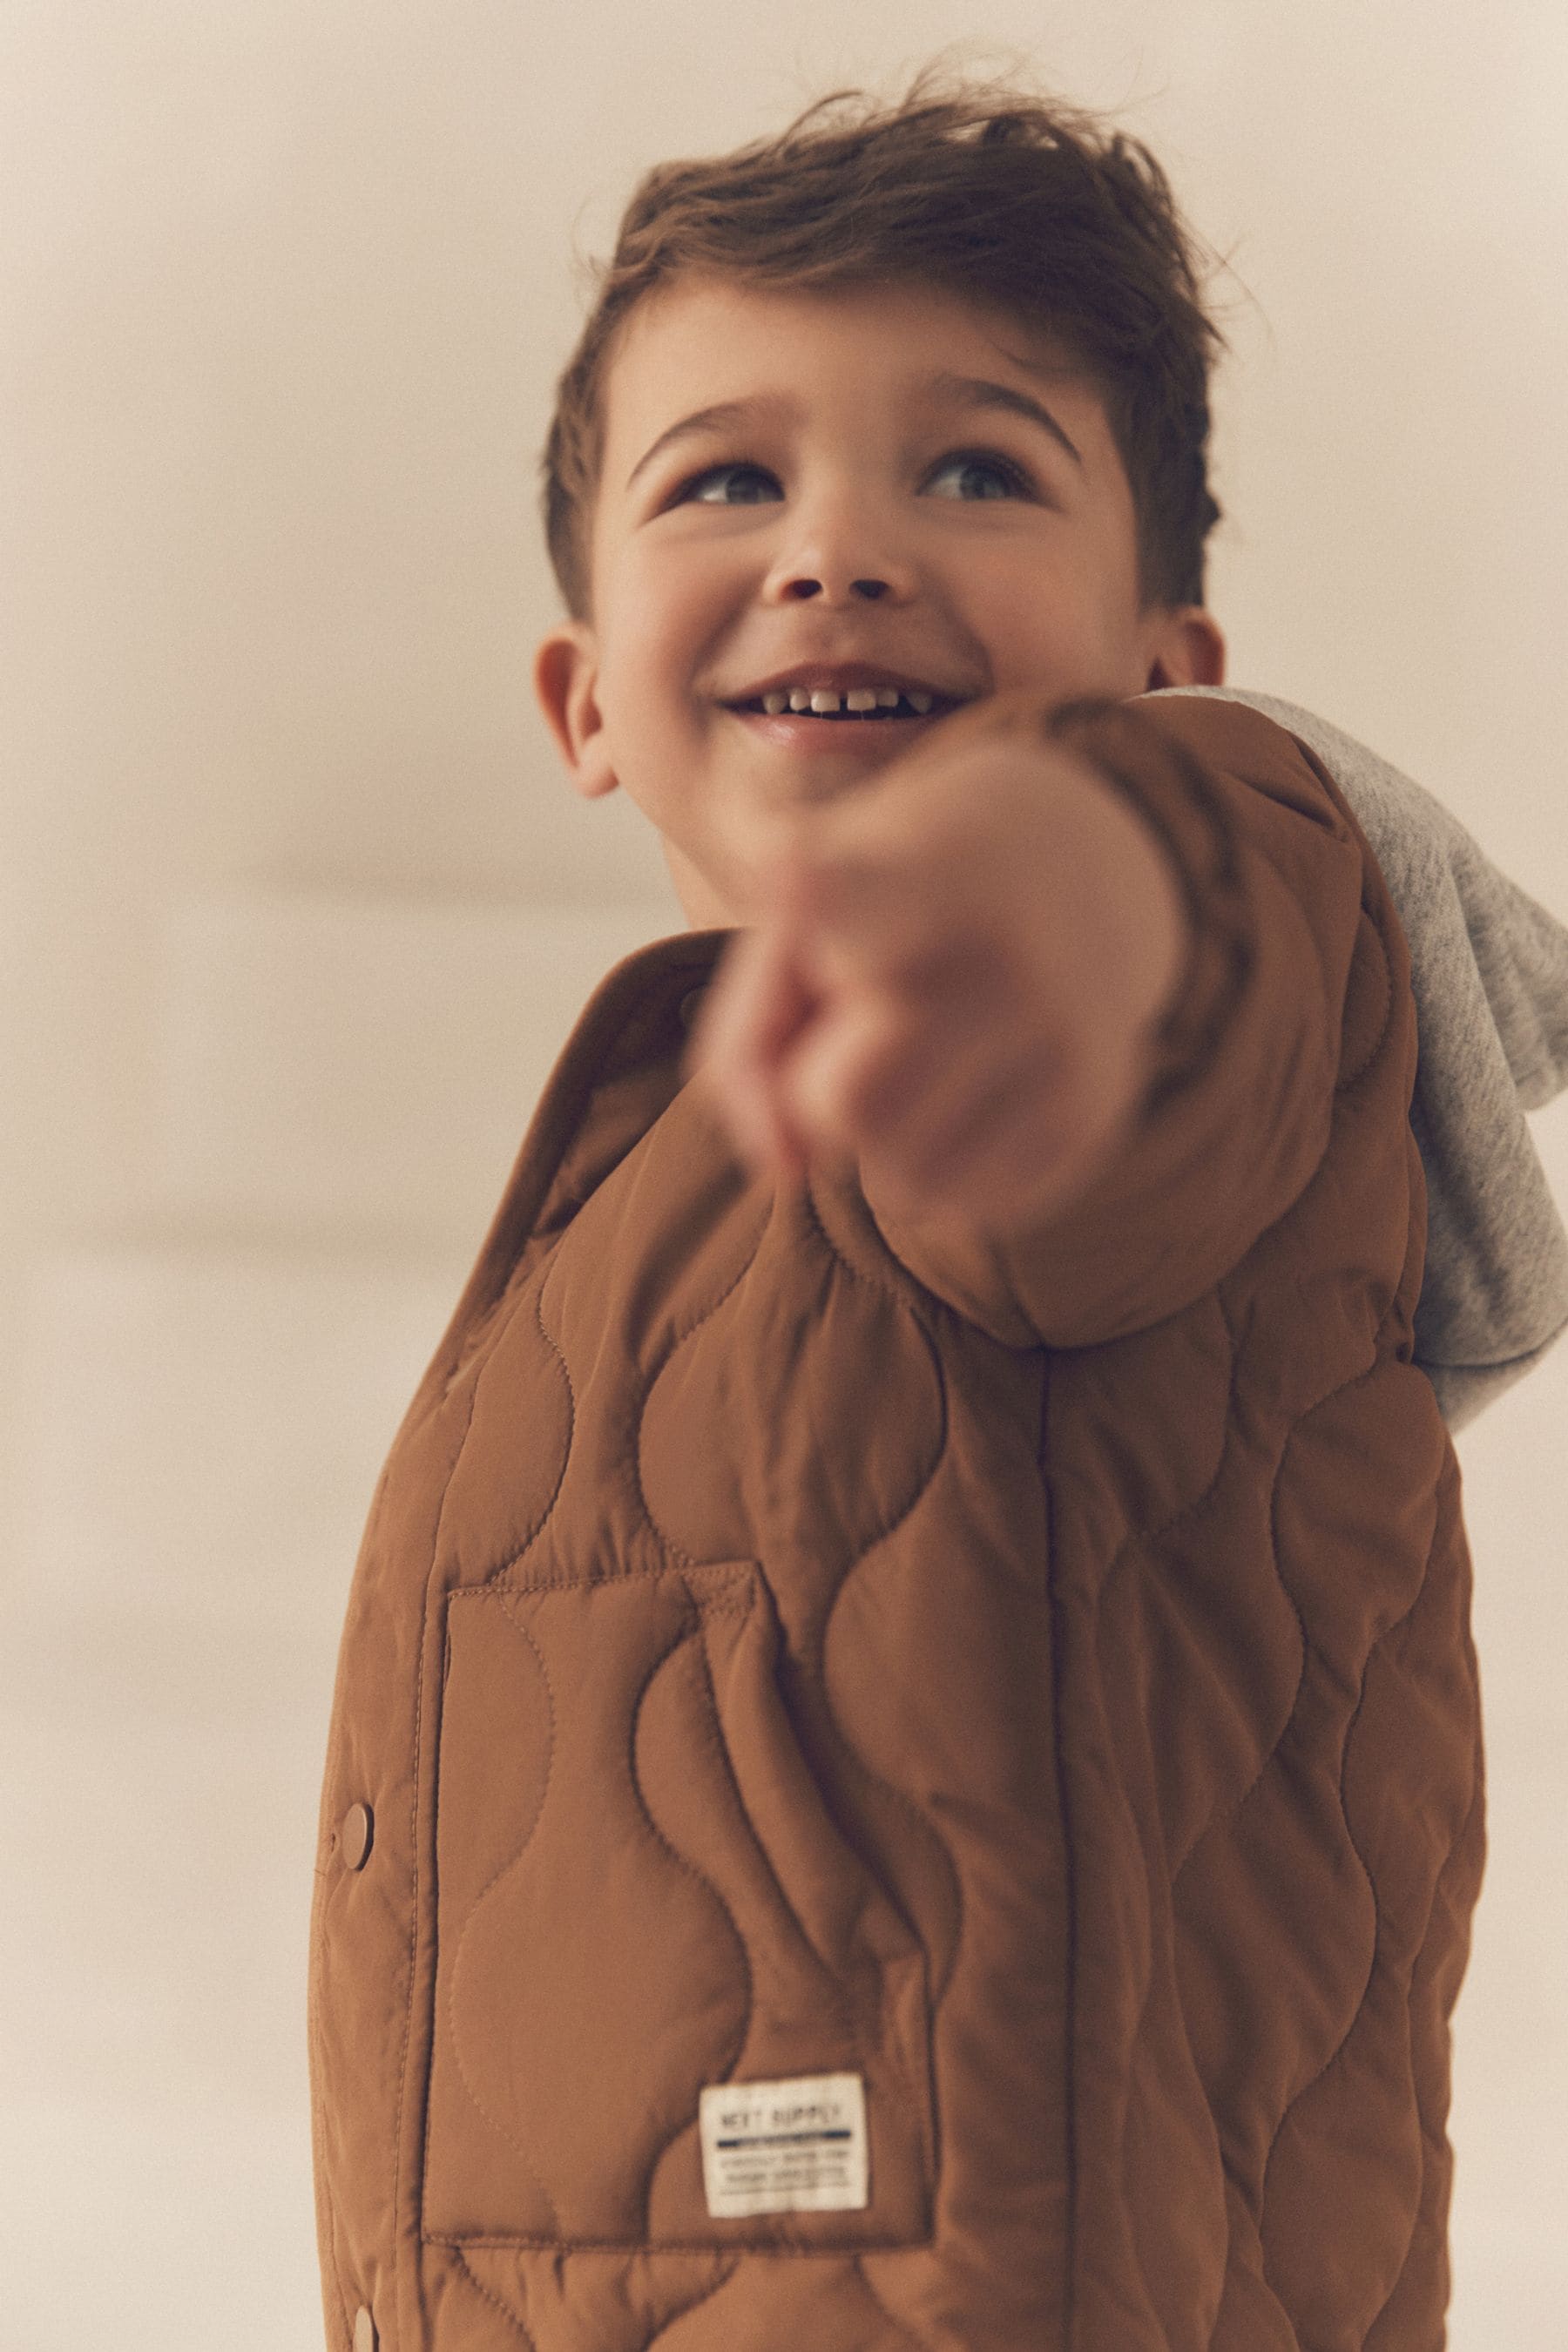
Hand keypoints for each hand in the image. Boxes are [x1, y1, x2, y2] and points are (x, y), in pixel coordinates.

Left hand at [681, 693, 1188, 1232]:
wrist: (1063, 870)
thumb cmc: (885, 920)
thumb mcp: (794, 938)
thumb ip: (744, 1054)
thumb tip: (790, 1169)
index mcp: (901, 877)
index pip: (849, 895)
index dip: (812, 891)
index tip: (794, 868)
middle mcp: (996, 949)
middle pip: (847, 1106)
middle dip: (825, 1095)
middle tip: (861, 1035)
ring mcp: (1058, 1031)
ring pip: (905, 1182)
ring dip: (882, 1148)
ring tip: (917, 1063)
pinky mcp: (1095, 1108)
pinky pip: (968, 1208)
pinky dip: (943, 1175)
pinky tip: (969, 1094)